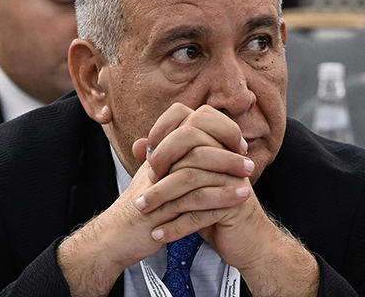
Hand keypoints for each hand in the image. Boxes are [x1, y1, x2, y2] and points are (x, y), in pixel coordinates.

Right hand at [57, 104, 251, 295]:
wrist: (116, 237)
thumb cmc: (141, 210)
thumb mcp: (155, 180)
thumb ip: (173, 163)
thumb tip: (201, 148)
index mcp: (157, 155)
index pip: (187, 129)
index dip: (214, 133)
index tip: (235, 144)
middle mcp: (157, 166)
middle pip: (195, 147)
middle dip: (226, 155)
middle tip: (248, 163)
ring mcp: (158, 186)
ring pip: (197, 173)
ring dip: (227, 177)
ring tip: (248, 183)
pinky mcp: (162, 209)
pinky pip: (196, 200)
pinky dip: (221, 198)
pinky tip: (239, 199)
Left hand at [134, 103, 319, 295]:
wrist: (246, 240)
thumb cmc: (213, 208)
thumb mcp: (187, 182)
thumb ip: (165, 161)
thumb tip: (138, 144)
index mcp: (216, 143)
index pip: (188, 117)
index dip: (163, 132)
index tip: (147, 156)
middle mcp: (226, 155)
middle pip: (188, 144)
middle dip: (160, 164)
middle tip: (145, 181)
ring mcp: (232, 177)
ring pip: (190, 179)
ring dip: (161, 197)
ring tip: (143, 209)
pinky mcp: (234, 203)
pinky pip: (199, 212)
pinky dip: (175, 226)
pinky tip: (159, 235)